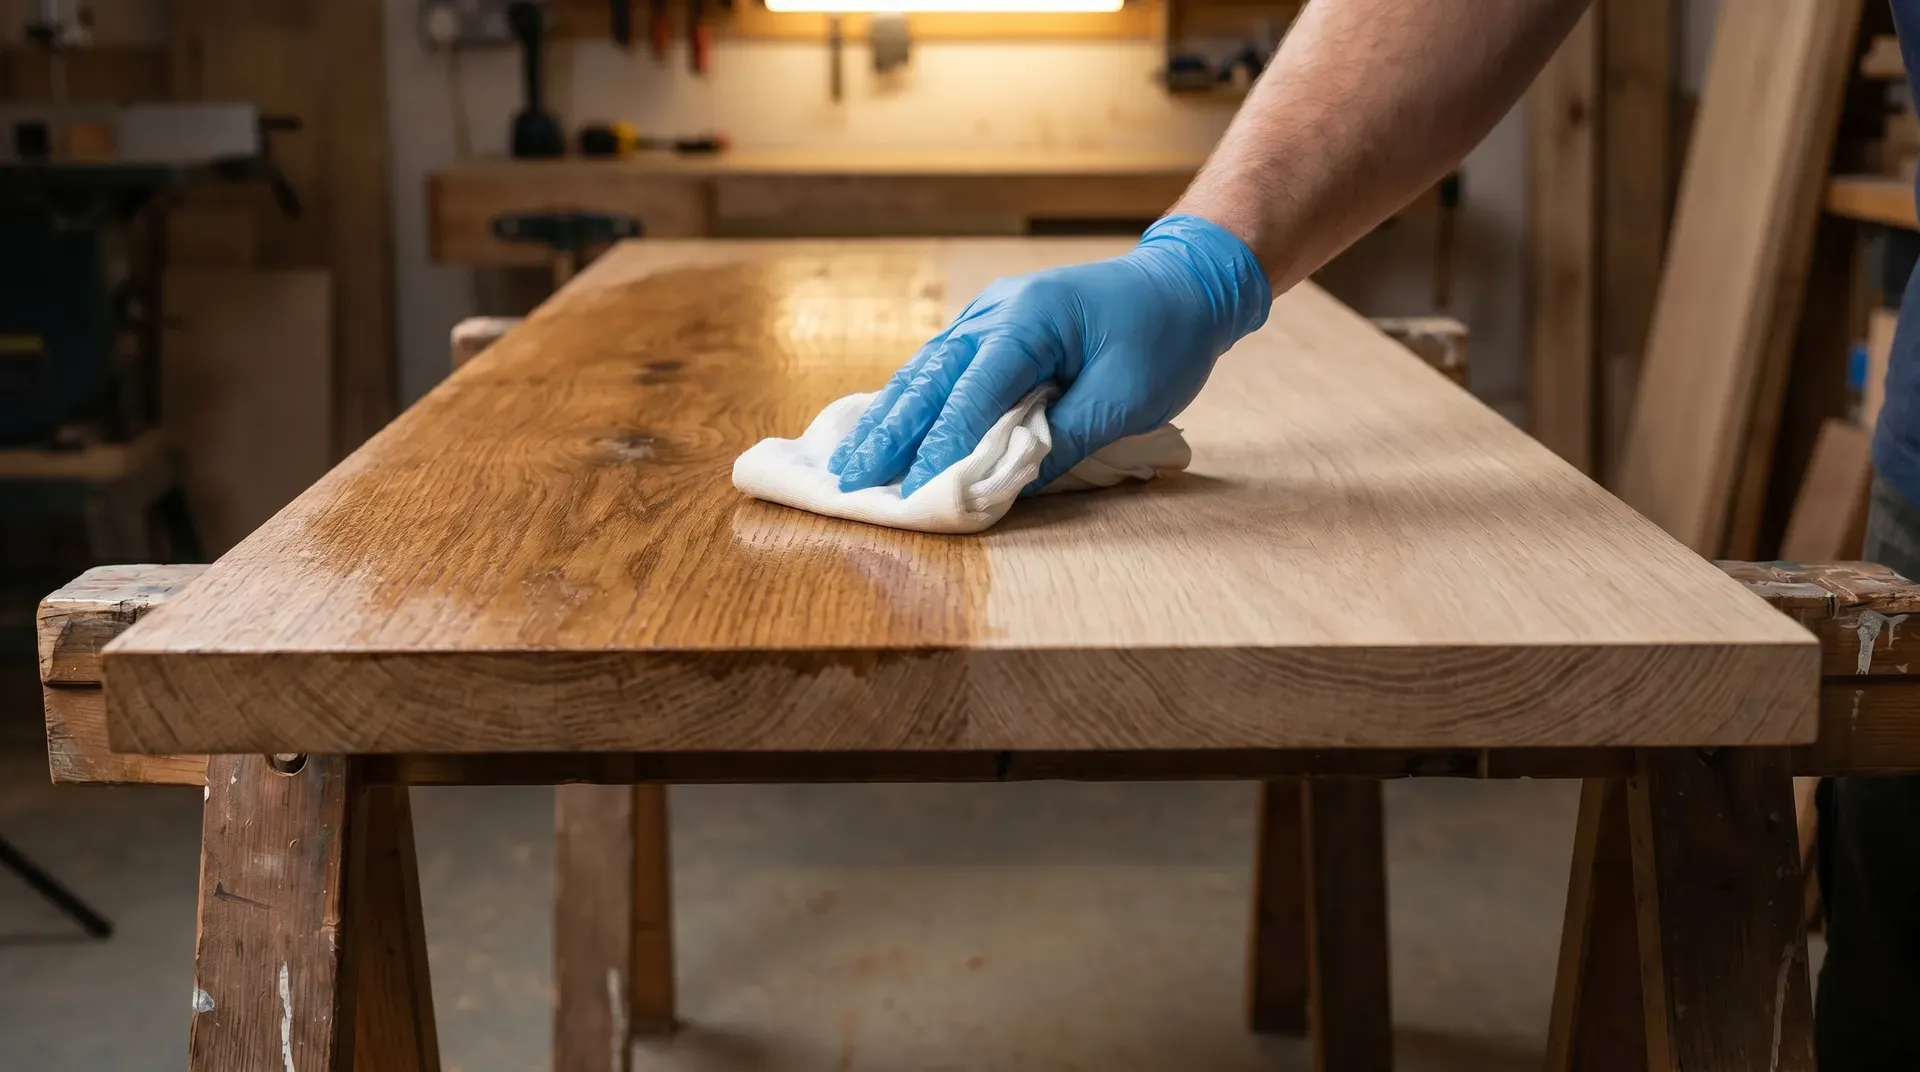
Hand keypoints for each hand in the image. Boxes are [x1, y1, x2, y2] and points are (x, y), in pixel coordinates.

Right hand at [827, 214, 1271, 495]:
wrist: (1184, 284)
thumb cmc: (1163, 338)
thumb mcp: (1126, 398)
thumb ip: (1065, 439)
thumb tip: (1008, 484)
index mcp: (1028, 321)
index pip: (970, 395)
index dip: (939, 449)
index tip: (913, 494)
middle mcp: (995, 313)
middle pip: (928, 378)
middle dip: (887, 433)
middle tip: (847, 480)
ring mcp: (989, 317)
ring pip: (926, 371)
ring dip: (887, 418)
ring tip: (849, 461)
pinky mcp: (994, 330)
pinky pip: (943, 369)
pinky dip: (912, 401)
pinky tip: (886, 429)